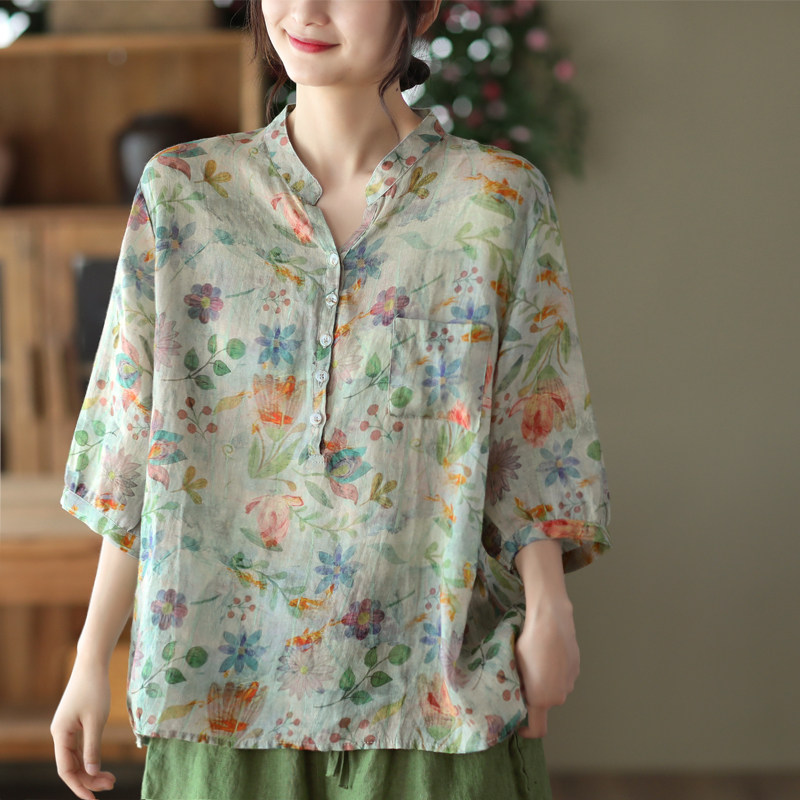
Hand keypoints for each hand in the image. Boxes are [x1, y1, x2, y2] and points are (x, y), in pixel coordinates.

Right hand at [50, 660, 115, 799]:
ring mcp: (67, 730)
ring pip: (76, 758)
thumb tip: (92, 772)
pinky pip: (80, 748)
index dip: (80, 785)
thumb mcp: (96, 720)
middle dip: (89, 779)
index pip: (66, 769)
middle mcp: (60, 734)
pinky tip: (102, 765)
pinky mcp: (75, 724)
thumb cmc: (94, 689)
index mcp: (60, 735)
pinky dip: (91, 757)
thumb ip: (93, 747)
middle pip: (72, 766)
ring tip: (112, 779)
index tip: (94, 798)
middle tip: (112, 784)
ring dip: (92, 770)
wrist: (92, 664)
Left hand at [513, 595, 579, 737]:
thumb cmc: (529, 644)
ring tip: (535, 660)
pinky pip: (563, 675)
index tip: (519, 724)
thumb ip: (518, 686)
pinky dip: (555, 671)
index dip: (527, 731)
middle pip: (545, 704)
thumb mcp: (515, 666)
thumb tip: (518, 691)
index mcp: (542, 700)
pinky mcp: (576, 668)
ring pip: (555, 688)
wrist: (551, 622)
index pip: (538, 729)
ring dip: (546, 682)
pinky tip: (548, 653)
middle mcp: (559, 696)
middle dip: (534, 695)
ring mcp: (570, 682)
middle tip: (522, 677)